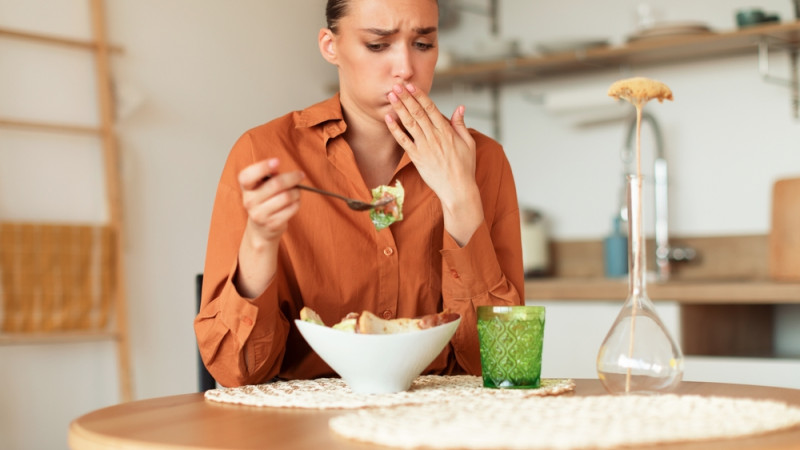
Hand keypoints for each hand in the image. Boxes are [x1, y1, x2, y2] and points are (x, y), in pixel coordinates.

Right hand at [235, 158, 302, 297]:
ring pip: (287, 196)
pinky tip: (294, 203)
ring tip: (297, 192)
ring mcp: (260, 214)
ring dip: (296, 192)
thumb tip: (281, 172)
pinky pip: (291, 208)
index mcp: (246, 188)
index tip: (277, 161)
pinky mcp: (272, 224)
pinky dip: (297, 203)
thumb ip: (270, 177)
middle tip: (300, 175)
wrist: (261, 229)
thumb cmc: (264, 202)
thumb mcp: (261, 187)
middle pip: (276, 184)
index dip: (263, 167)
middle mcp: (249, 201)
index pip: (248, 176)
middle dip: (292, 177)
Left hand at [384, 83, 482, 244]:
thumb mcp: (469, 143)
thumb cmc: (465, 166)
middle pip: (418, 112)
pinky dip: (395, 129)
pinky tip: (388, 118)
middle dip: (406, 97)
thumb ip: (460, 124)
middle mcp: (434, 136)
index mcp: (447, 131)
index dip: (420, 96)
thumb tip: (460, 107)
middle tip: (396, 85)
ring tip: (391, 96)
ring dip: (399, 108)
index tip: (411, 85)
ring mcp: (424, 147)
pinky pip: (403, 141)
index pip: (431, 108)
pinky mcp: (417, 158)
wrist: (457, 189)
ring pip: (409, 123)